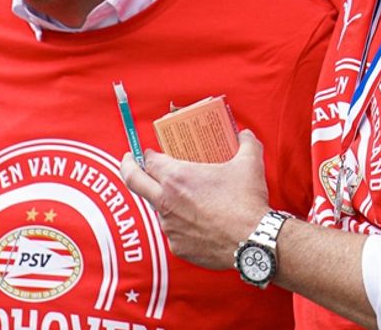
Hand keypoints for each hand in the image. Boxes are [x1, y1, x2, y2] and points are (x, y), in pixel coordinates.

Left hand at [120, 130, 271, 269]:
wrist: (253, 241)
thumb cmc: (246, 202)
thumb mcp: (249, 163)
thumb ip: (246, 143)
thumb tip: (244, 134)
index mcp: (177, 177)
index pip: (149, 161)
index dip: (148, 154)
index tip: (150, 153)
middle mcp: (166, 201)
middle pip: (134, 181)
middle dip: (127, 167)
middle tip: (128, 161)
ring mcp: (170, 227)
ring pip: (159, 209)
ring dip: (166, 201)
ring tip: (186, 200)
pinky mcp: (177, 247)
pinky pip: (174, 232)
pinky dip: (183, 225)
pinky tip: (199, 223)